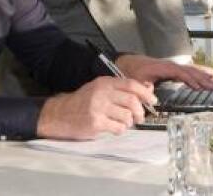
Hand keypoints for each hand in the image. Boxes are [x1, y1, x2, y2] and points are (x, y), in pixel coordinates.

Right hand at [36, 76, 155, 139]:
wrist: (60, 114)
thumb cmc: (83, 102)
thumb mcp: (101, 89)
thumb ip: (122, 89)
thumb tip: (148, 88)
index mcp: (105, 83)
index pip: (131, 85)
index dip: (145, 93)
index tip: (152, 101)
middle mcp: (102, 93)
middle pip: (132, 101)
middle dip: (140, 111)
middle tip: (140, 117)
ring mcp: (98, 108)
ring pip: (127, 116)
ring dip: (129, 122)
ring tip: (123, 123)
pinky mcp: (95, 123)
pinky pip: (118, 128)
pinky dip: (120, 130)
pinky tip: (114, 128)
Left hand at [115, 54, 212, 89]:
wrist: (129, 63)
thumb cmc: (134, 73)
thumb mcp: (137, 81)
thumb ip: (145, 90)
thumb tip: (152, 98)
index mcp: (163, 68)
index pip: (180, 73)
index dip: (190, 79)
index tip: (200, 87)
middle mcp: (172, 65)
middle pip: (191, 70)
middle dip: (204, 78)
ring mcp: (175, 66)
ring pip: (194, 69)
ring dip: (207, 75)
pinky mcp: (176, 69)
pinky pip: (192, 70)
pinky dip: (203, 73)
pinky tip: (212, 77)